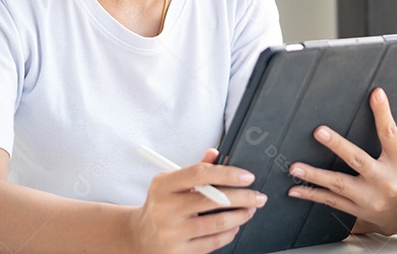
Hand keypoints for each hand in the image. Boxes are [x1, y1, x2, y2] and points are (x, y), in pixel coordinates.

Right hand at [128, 148, 266, 253]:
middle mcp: (165, 209)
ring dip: (241, 216)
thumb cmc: (160, 205)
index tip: (247, 176)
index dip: (228, 173)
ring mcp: (171, 233)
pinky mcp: (178, 252)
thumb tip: (216, 153)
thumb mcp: (170, 183)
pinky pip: (212, 242)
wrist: (138, 237)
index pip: (199, 173)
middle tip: (258, 196)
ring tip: (250, 210)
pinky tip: (235, 226)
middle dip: (243, 197)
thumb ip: (195, 169)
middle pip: (213, 199)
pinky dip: (229, 233)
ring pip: (217, 223)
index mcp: (163, 186)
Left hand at [287, 88, 396, 235]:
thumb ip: (390, 140)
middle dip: (338, 145)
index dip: (383, 113)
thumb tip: (374, 108)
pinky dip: (312, 194)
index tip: (376, 94)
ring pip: (338, 184)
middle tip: (319, 132)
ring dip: (314, 175)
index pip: (390, 134)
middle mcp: (383, 180)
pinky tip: (296, 189)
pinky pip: (331, 201)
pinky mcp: (356, 209)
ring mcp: (368, 197)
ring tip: (295, 167)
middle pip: (358, 160)